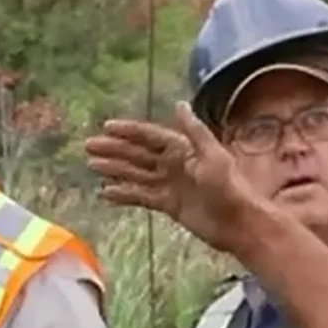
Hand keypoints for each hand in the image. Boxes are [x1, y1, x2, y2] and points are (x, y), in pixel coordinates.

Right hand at [83, 101, 261, 252]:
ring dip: (115, 169)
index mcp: (183, 149)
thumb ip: (194, 130)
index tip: (106, 127)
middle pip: (138, 154)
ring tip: (92, 166)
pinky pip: (141, 196)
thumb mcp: (212, 154)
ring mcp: (170, 184)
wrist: (239, 222)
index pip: (150, 136)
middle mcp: (174, 164)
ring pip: (136, 174)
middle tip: (89, 147)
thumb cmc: (229, 187)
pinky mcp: (168, 205)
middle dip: (114, 150)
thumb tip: (179, 104)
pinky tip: (107, 193)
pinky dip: (125, 194)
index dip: (128, 131)